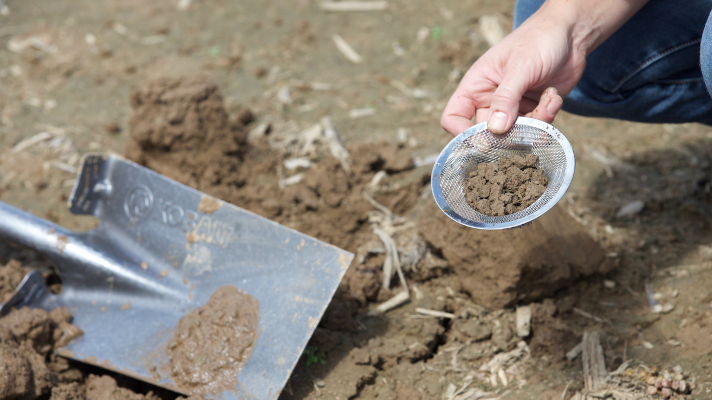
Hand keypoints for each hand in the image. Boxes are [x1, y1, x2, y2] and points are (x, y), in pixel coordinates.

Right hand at [441, 6, 586, 134]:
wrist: (570, 33)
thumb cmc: (538, 40)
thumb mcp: (520, 67)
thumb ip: (506, 98)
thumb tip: (495, 129)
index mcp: (476, 85)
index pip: (454, 116)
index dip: (462, 133)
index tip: (482, 142)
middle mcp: (490, 99)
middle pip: (487, 133)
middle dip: (508, 134)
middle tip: (527, 126)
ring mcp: (512, 107)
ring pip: (515, 134)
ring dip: (535, 123)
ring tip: (549, 100)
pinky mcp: (533, 110)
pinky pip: (536, 128)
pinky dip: (548, 116)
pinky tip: (553, 96)